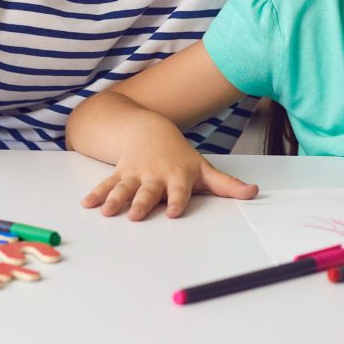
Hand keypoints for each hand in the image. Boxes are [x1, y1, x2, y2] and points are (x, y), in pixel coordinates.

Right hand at [81, 133, 258, 220]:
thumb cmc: (179, 156)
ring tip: (107, 212)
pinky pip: (107, 183)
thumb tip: (255, 192)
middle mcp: (155, 175)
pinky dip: (96, 193)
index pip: (178, 190)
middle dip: (141, 202)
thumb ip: (227, 185)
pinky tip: (87, 204)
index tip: (173, 211)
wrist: (149, 129)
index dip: (176, 200)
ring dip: (115, 199)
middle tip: (135, 214)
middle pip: (148, 191)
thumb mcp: (203, 169)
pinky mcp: (120, 173)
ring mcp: (135, 174)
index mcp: (177, 176)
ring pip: (124, 188)